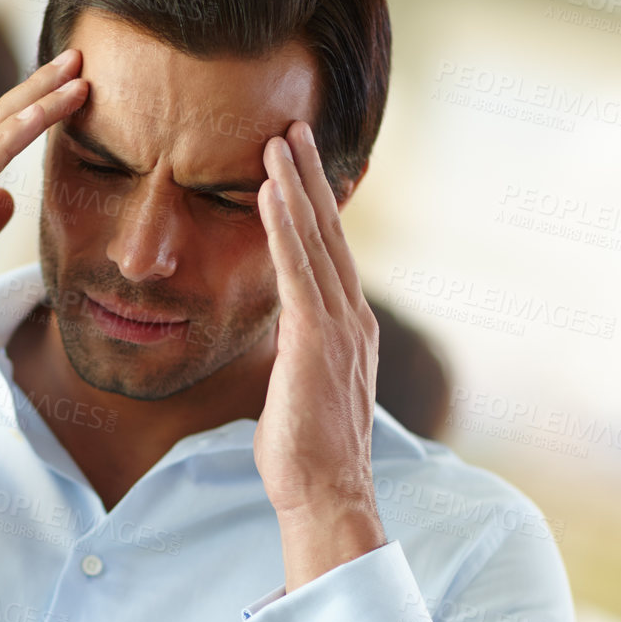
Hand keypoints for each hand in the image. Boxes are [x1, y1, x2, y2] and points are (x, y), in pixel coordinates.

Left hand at [253, 121, 386, 588]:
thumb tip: (283, 336)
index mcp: (347, 328)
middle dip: (310, 177)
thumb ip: (297, 352)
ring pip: (316, 240)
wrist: (326, 494)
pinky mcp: (317, 340)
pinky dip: (284, 226)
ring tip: (279, 139)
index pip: (329, 252)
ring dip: (296, 185)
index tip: (299, 164)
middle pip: (329, 231)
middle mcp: (351, 317)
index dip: (315, 204)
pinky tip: (269, 191)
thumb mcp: (299, 388)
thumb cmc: (306, 453)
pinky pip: (297, 270)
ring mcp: (339, 327)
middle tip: (293, 127)